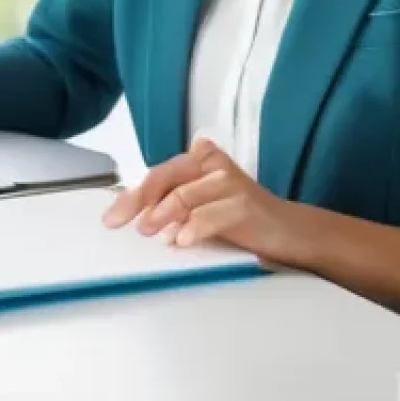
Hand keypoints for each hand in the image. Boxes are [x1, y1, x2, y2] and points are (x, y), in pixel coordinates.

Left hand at [102, 136, 303, 265]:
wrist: (288, 231)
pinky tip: (182, 241)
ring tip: (149, 231)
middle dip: (137, 202)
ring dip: (162, 216)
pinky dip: (193, 228)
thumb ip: (172, 206)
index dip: (131, 196)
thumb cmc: (239, 219)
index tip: (111, 218)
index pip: (157, 175)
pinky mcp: (244, 202)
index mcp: (198, 159)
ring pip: (184, 195)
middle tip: (119, 223)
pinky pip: (209, 215)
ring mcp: (229, 180)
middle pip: (164, 179)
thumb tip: (135, 218)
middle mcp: (211, 162)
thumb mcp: (199, 207)